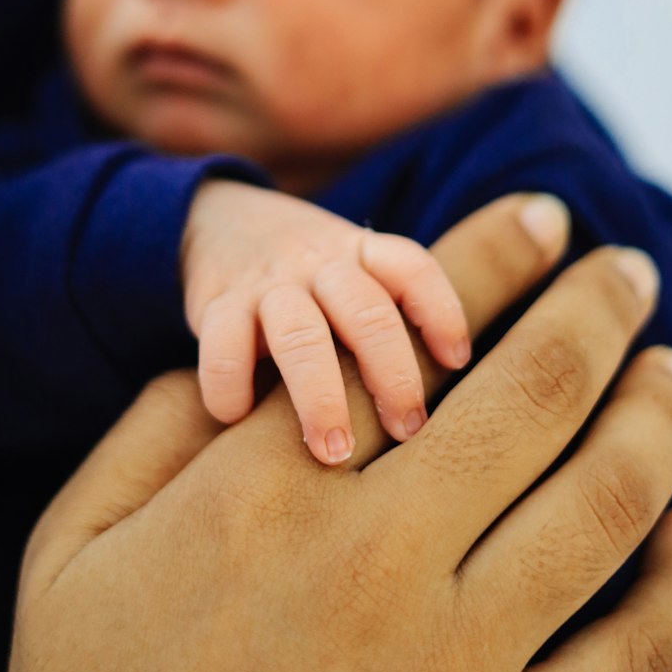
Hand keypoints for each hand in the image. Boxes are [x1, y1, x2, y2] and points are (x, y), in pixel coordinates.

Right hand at [0, 194, 671, 671]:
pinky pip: (632, 655)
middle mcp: (378, 558)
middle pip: (535, 395)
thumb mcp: (69, 546)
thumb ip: (154, 431)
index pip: (406, 330)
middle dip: (599, 310)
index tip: (544, 219)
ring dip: (657, 417)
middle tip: (629, 270)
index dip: (493, 254)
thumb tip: (243, 363)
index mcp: (266, 491)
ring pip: (606, 505)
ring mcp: (456, 664)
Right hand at [181, 178, 469, 462]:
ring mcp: (267, 282)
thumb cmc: (307, 275)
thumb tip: (453, 397)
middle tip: (406, 432)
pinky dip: (231, 388)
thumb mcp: (353, 270)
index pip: (413, 268)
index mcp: (362, 251)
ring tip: (332, 452)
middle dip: (391, 376)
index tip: (456, 362)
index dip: (441, 312)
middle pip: (367, 312)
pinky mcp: (214, 303)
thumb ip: (391, 314)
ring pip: (300, 335)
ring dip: (320, 397)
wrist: (214, 219)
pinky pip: (223, 346)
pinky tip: (238, 420)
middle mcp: (319, 262)